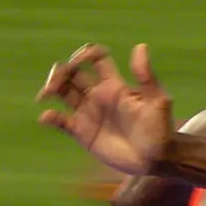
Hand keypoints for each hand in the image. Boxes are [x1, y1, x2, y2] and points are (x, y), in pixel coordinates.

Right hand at [37, 43, 173, 177]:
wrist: (154, 159)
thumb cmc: (159, 128)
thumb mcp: (157, 99)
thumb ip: (146, 76)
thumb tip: (140, 46)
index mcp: (114, 84)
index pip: (95, 60)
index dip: (85, 54)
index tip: (80, 60)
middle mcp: (98, 95)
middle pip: (73, 74)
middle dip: (62, 72)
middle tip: (56, 81)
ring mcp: (88, 113)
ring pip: (64, 93)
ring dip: (52, 88)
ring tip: (45, 94)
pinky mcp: (82, 132)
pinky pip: (62, 122)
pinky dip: (51, 118)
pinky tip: (46, 117)